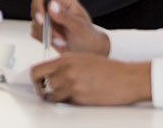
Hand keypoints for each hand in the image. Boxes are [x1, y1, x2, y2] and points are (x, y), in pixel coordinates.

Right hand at [28, 0, 108, 54]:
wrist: (88, 50)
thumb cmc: (88, 37)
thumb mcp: (79, 27)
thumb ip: (65, 16)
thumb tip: (51, 5)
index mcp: (64, 0)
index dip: (39, 4)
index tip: (43, 18)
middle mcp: (54, 6)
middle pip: (35, 7)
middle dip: (43, 23)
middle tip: (55, 33)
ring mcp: (48, 17)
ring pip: (34, 21)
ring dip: (45, 33)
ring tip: (61, 39)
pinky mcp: (44, 28)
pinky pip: (35, 31)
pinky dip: (44, 39)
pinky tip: (56, 41)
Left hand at [30, 54, 151, 105]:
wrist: (128, 79)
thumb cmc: (109, 69)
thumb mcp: (82, 59)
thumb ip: (64, 65)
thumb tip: (50, 74)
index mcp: (65, 60)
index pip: (37, 69)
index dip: (35, 78)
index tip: (38, 83)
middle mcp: (66, 71)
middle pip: (39, 83)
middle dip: (40, 89)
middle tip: (45, 92)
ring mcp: (72, 86)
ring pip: (51, 96)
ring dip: (55, 97)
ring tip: (66, 95)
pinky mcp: (80, 99)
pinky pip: (66, 103)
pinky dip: (68, 102)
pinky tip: (78, 97)